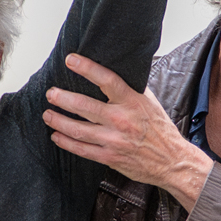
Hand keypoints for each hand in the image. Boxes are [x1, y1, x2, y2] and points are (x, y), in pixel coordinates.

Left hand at [43, 53, 211, 210]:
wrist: (172, 161)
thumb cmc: (159, 128)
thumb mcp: (149, 102)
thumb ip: (131, 86)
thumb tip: (118, 66)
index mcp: (133, 102)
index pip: (107, 80)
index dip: (87, 68)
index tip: (71, 60)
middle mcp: (122, 120)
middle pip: (85, 106)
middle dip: (63, 98)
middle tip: (51, 93)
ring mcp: (114, 140)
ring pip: (78, 129)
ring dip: (59, 121)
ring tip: (47, 114)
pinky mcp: (109, 157)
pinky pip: (82, 149)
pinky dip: (66, 142)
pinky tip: (56, 135)